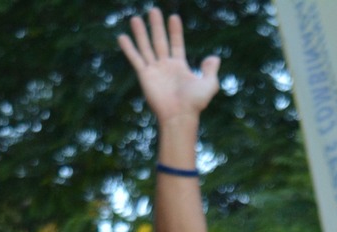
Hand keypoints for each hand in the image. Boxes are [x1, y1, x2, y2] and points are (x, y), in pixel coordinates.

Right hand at [119, 8, 220, 126]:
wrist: (180, 116)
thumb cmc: (195, 103)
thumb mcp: (209, 85)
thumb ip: (211, 70)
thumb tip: (214, 57)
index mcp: (179, 66)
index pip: (176, 43)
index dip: (175, 31)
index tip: (173, 17)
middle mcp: (165, 66)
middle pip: (160, 41)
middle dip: (156, 26)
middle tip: (153, 10)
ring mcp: (154, 70)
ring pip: (146, 47)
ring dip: (141, 33)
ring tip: (135, 18)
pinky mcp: (144, 76)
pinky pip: (135, 59)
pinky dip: (129, 48)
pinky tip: (122, 37)